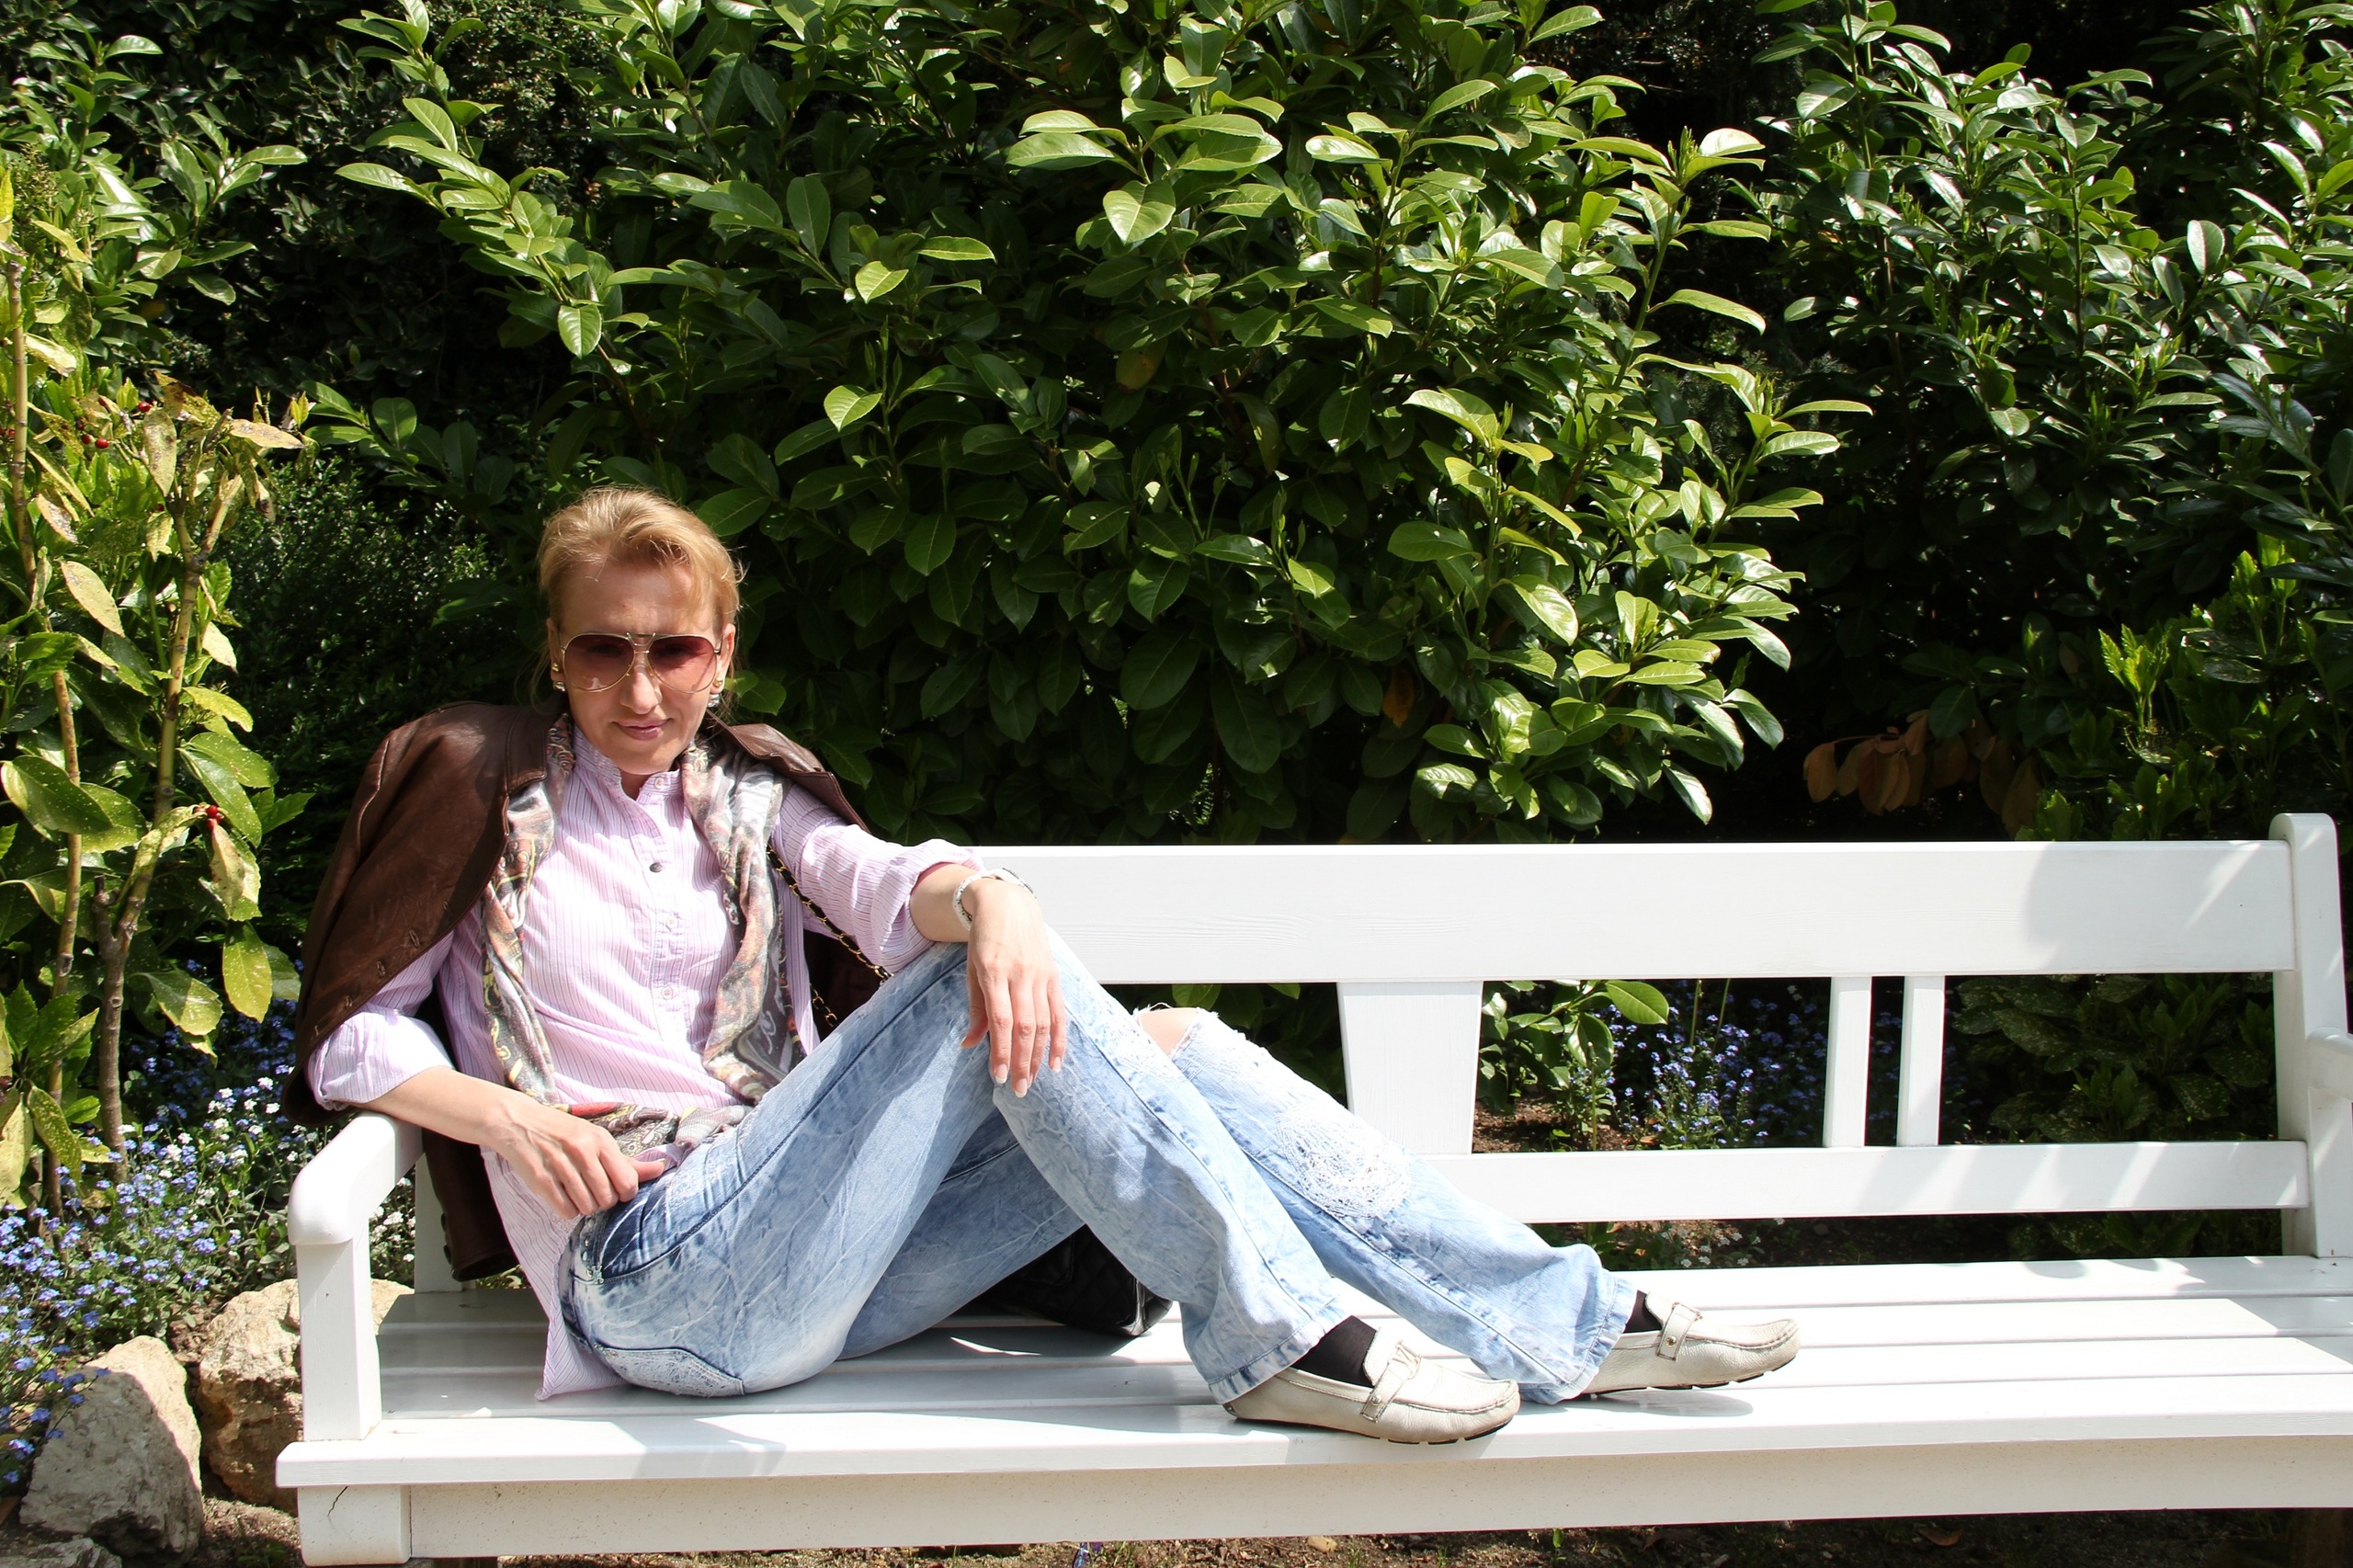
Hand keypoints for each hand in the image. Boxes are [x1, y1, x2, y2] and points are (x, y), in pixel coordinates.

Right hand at [485, 1096, 667, 1219]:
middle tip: (593, 1191)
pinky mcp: (540, 1179)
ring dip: (584, 1206)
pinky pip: (565, 1211)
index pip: (627, 1182)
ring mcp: (559, 1165)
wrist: (520, 1122)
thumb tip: (661, 1169)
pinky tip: (563, 1196)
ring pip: (587, 1207)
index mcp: (600, 1140)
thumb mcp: (597, 1139)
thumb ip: (627, 1160)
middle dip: (603, 1202)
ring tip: (577, 1192)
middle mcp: (581, 1151)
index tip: (615, 1189)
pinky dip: (567, 1210)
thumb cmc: (565, 1133)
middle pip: (607, 1199)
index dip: (624, 1193)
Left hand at [958, 878, 1066, 1094]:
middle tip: (1017, 1089)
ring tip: (1032, 1081)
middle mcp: (1020, 974)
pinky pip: (1059, 1012)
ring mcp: (1040, 975)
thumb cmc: (984, 939)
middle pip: (1025, 1026)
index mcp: (993, 971)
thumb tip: (970, 1044)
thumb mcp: (971, 969)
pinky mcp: (1053, 976)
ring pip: (1043, 1023)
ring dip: (1039, 1056)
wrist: (1010, 905)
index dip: (1001, 1051)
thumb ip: (975, 1008)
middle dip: (1022, 1061)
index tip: (998, 1076)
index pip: (1001, 1020)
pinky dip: (1059, 1039)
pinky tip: (1056, 1062)